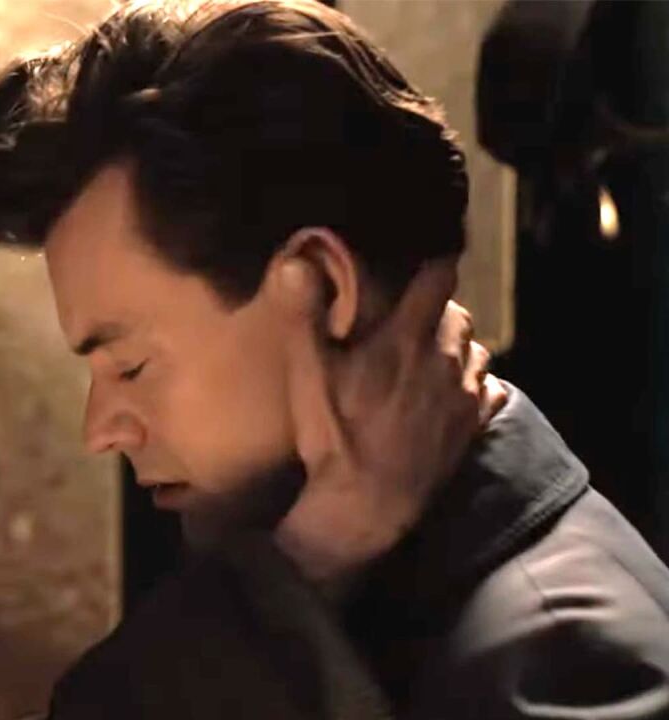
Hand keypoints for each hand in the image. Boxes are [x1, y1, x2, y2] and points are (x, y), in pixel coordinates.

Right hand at [272, 258, 506, 592]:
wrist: (367, 504)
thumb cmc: (334, 436)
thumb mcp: (308, 376)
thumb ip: (304, 317)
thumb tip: (297, 263)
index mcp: (405, 338)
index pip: (437, 278)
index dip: (434, 260)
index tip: (424, 253)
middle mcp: (445, 359)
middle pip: (458, 312)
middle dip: (438, 307)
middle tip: (410, 314)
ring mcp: (464, 395)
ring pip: (476, 349)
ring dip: (457, 344)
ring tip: (429, 352)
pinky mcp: (473, 425)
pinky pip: (490, 388)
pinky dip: (476, 382)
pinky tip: (453, 390)